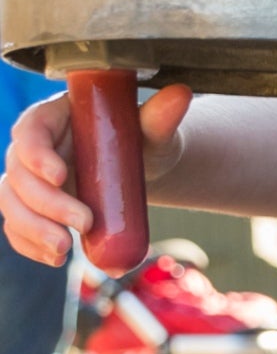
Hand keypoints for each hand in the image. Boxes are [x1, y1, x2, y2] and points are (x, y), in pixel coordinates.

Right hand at [1, 83, 193, 263]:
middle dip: (46, 204)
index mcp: (54, 117)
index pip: (30, 130)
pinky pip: (18, 227)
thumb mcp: (151, 128)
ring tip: (65, 249)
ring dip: (32, 229)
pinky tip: (54, 258)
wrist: (140, 167)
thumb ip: (160, 115)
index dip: (37, 154)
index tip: (62, 176)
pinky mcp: (33, 208)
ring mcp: (29, 180)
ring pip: (11, 204)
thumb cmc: (140, 140)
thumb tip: (182, 94)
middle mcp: (33, 148)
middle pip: (19, 175)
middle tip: (84, 222)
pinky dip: (30, 245)